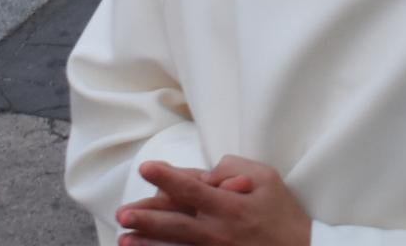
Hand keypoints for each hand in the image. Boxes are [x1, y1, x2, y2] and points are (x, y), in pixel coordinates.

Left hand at [120, 157, 310, 245]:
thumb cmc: (283, 213)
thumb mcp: (267, 178)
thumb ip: (235, 168)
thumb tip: (208, 173)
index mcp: (229, 206)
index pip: (191, 188)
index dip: (167, 177)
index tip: (146, 168)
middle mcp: (217, 231)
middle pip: (175, 223)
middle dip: (146, 218)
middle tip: (122, 214)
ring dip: (147, 243)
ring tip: (123, 239)